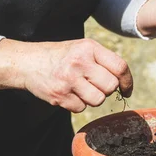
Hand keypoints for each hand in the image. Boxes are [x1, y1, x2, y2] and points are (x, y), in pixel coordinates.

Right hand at [0, 38, 132, 112]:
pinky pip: (81, 108)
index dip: (127, 81)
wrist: (28, 62)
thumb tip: (124, 81)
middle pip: (110, 86)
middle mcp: (79, 62)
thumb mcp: (82, 48)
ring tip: (80, 88)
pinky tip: (68, 93)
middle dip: (106, 89)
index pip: (120, 67)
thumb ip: (103, 60)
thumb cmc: (62, 56)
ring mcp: (68, 79)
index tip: (126, 89)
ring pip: (98, 99)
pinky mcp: (59, 95)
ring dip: (92, 98)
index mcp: (89, 48)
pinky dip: (77, 104)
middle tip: (94, 84)